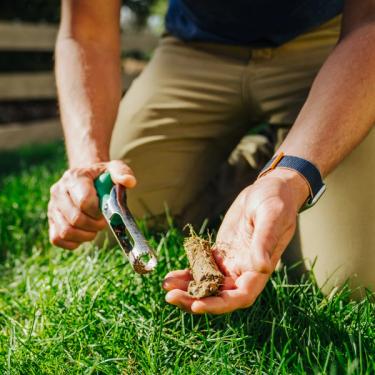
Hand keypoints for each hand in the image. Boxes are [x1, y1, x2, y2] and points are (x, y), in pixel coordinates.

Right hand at [48, 160, 135, 249]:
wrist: (87, 180)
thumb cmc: (102, 176)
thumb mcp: (113, 169)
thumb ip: (122, 172)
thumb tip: (130, 182)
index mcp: (74, 177)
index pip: (85, 201)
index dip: (99, 211)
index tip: (106, 210)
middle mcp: (58, 191)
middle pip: (75, 219)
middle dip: (94, 225)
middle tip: (103, 222)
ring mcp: (53, 207)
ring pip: (65, 231)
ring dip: (85, 235)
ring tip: (94, 228)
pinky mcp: (51, 221)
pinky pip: (57, 239)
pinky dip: (74, 242)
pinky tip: (84, 233)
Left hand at [163, 169, 308, 313]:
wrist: (269, 188)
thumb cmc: (275, 200)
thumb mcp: (271, 216)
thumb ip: (265, 241)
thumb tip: (261, 268)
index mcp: (259, 267)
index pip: (240, 296)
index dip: (220, 304)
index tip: (198, 305)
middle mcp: (244, 269)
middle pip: (219, 294)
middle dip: (195, 299)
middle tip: (171, 297)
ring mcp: (231, 261)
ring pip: (208, 283)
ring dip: (187, 288)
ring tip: (166, 286)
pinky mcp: (221, 251)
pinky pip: (202, 267)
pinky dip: (188, 273)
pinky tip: (171, 275)